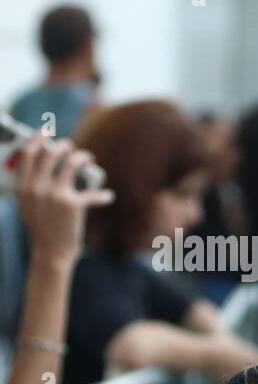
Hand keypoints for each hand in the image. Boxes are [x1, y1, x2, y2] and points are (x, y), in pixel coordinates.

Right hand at [13, 135, 114, 271]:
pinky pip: (92, 193)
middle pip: (51, 153)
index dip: (37, 138)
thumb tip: (40, 163)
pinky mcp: (73, 204)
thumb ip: (30, 186)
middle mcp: (37, 187)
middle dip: (63, 145)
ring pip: (72, 163)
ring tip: (88, 158)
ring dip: (82, 157)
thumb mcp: (27, 205)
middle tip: (71, 147)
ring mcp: (55, 194)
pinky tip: (108, 196)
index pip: (27, 153)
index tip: (46, 130)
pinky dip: (103, 195)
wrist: (50, 252)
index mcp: (22, 186)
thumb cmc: (41, 228)